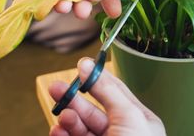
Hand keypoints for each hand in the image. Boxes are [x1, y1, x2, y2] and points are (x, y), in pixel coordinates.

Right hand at [49, 59, 165, 135]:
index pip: (115, 91)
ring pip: (80, 126)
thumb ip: (107, 90)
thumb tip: (88, 65)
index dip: (97, 77)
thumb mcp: (129, 117)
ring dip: (68, 118)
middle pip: (93, 108)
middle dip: (74, 97)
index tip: (81, 65)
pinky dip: (62, 135)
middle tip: (55, 87)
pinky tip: (58, 131)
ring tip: (63, 116)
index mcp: (137, 121)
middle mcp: (120, 133)